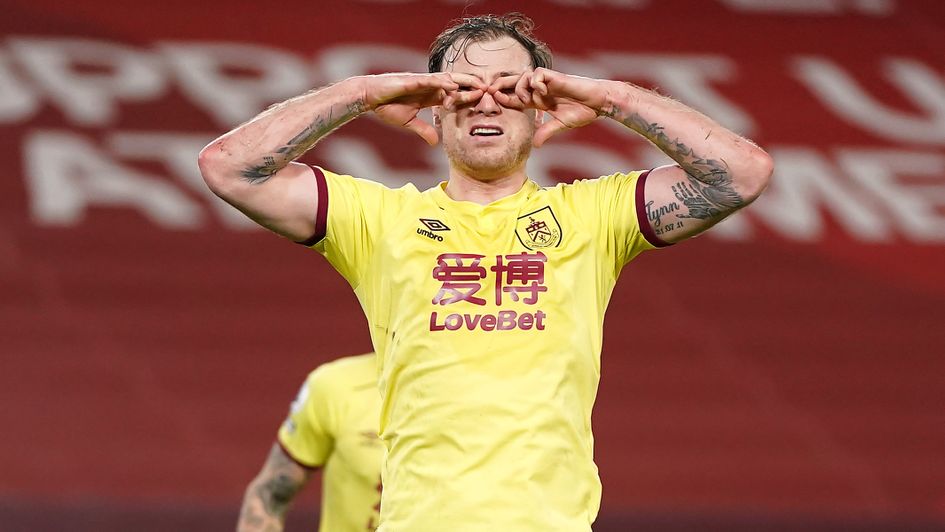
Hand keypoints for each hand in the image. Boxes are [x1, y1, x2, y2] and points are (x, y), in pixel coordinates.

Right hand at [363, 73, 485, 144]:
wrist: (369, 97)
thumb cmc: (386, 107)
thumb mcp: (409, 123)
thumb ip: (423, 130)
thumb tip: (435, 143)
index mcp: (430, 95)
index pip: (454, 95)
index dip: (468, 98)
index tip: (483, 102)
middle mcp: (429, 86)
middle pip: (456, 85)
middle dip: (472, 87)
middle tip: (490, 91)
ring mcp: (422, 81)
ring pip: (448, 80)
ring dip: (464, 82)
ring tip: (480, 85)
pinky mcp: (412, 79)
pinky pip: (430, 80)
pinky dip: (443, 82)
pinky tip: (454, 85)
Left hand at [491, 68, 611, 146]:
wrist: (598, 103)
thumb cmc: (582, 112)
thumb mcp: (560, 125)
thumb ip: (546, 132)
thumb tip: (535, 146)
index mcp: (539, 100)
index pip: (516, 98)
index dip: (504, 99)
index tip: (493, 101)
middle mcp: (540, 90)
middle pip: (515, 83)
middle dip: (502, 86)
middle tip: (492, 92)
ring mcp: (547, 82)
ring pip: (524, 77)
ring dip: (521, 87)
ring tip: (527, 99)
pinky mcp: (555, 77)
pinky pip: (537, 74)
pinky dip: (535, 82)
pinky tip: (541, 92)